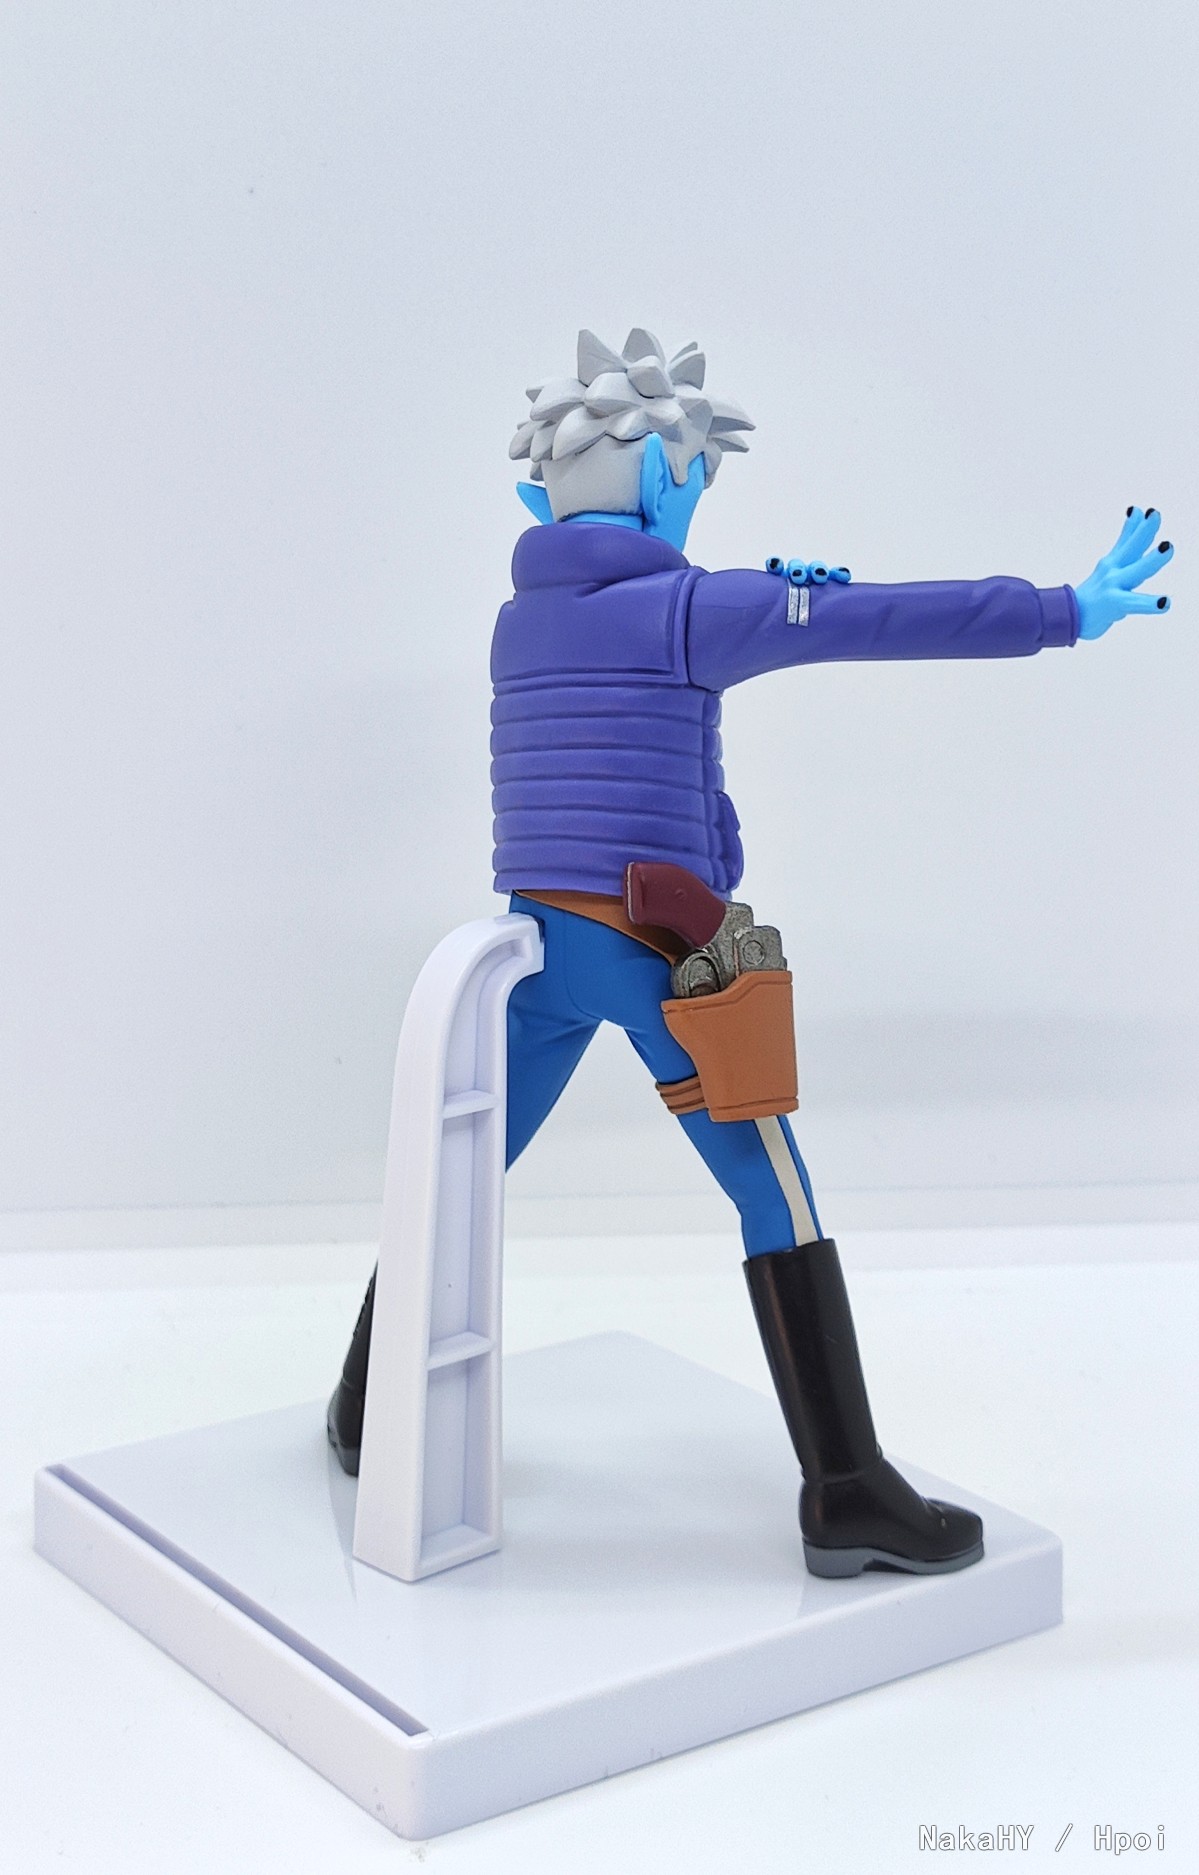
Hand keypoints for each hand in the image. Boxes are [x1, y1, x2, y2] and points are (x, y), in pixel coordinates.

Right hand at [1075, 507, 1173, 639]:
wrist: (1068, 617)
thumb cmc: (1093, 593)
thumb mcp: (1109, 565)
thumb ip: (1125, 542)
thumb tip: (1133, 521)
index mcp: (1114, 562)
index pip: (1128, 538)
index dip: (1137, 524)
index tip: (1146, 511)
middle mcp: (1113, 570)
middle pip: (1133, 547)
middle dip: (1145, 530)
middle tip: (1155, 514)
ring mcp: (1112, 585)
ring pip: (1137, 570)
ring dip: (1152, 559)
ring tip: (1167, 547)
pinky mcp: (1114, 603)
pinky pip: (1135, 603)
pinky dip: (1150, 603)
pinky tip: (1165, 603)